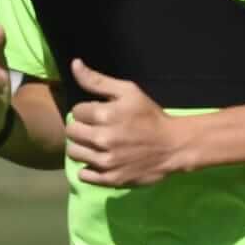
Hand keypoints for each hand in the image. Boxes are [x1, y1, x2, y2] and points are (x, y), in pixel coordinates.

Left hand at [65, 59, 183, 187]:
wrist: (174, 146)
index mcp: (105, 115)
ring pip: (74, 153)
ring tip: (98, 144)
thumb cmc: (150, 116)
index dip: (88, 111)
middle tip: (97, 129)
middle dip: (82, 128)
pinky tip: (101, 160)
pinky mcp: (110, 179)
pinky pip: (84, 175)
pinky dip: (89, 168)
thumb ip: (98, 80)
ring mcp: (106, 161)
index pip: (76, 111)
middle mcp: (102, 139)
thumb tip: (74, 64)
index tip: (101, 114)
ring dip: (83, 147)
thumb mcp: (129, 92)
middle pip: (71, 132)